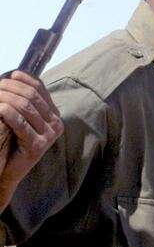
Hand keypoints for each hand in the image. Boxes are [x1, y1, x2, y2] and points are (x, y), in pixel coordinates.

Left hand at [0, 71, 62, 207]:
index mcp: (54, 115)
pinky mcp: (38, 145)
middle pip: (32, 96)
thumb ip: (21, 102)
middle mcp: (56, 124)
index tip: (9, 75)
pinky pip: (19, 122)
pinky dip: (5, 112)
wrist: (6, 171)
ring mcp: (49, 136)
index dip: (24, 79)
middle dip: (10, 88)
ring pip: (25, 106)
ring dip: (5, 98)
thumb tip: (12, 78)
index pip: (40, 89)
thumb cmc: (10, 142)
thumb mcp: (19, 118)